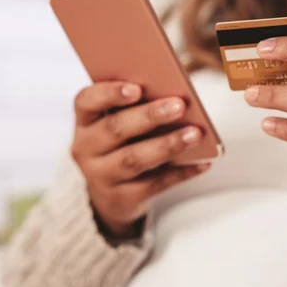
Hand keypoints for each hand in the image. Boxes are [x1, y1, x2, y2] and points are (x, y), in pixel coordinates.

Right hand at [71, 82, 210, 238]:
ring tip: (195, 133)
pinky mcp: (121, 198)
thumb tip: (172, 94)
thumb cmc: (121, 142)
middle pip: (115, 129)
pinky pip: (153, 184)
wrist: (109, 193)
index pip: (86, 101)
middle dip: (149, 116)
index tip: (137, 88)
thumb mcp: (116, 122)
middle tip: (179, 105)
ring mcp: (101, 176)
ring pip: (134, 159)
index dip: (110, 93)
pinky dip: (180, 173)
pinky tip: (202, 162)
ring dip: (167, 144)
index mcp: (84, 120)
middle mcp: (85, 148)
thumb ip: (134, 106)